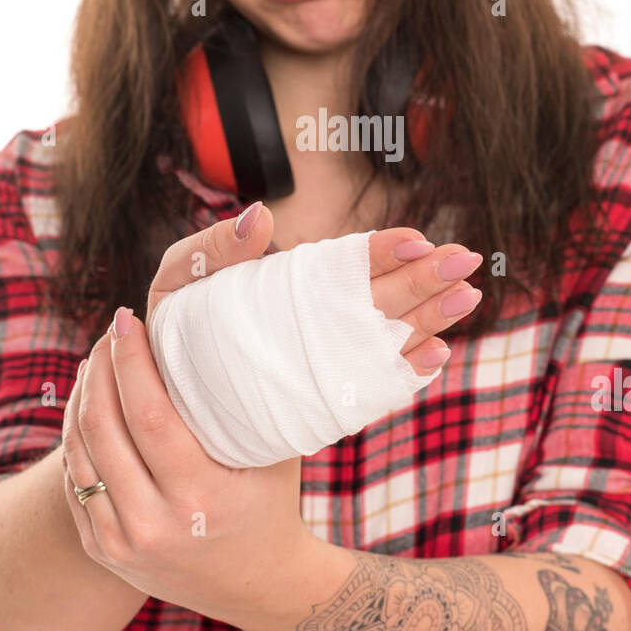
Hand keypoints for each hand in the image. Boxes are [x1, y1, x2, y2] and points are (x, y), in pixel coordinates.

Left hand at [61, 208, 482, 622]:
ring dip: (83, 399)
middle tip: (111, 331)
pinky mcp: (104, 550)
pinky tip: (90, 405)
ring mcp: (123, 544)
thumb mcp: (277, 454)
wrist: (258, 589)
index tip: (128, 319)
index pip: (150, 417)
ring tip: (98, 359)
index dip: (133, 362)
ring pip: (81, 455)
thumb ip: (266, 398)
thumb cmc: (273, 504)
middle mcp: (154, 526)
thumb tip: (282, 312)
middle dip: (101, 370)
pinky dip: (77, 438)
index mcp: (201, 498)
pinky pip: (75, 483)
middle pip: (106, 430)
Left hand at [147, 203, 483, 375]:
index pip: (347, 261)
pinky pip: (371, 385)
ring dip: (429, 314)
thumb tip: (263, 220)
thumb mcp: (182, 283)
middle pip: (381, 293)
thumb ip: (215, 247)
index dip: (381, 249)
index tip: (415, 239)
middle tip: (465, 261)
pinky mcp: (322, 399)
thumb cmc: (170, 338)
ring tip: (465, 297)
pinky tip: (434, 356)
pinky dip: (404, 371)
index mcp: (293, 284)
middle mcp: (316, 318)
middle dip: (425, 276)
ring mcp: (323, 359)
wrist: (165, 410)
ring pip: (388, 332)